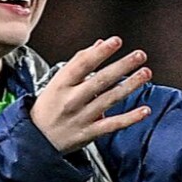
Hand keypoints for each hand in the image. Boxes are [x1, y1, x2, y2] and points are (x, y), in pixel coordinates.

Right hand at [30, 36, 152, 152]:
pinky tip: (144, 110)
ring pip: (109, 99)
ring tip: (146, 73)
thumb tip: (100, 44)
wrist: (36, 140)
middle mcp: (71, 100)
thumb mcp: (58, 82)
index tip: (116, 41)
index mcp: (61, 84)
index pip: (82, 64)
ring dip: (130, 85)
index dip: (100, 52)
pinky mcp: (89, 133)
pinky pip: (112, 124)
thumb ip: (79, 63)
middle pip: (100, 80)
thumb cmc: (49, 106)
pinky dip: (130, 118)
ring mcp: (81, 117)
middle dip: (122, 66)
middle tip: (140, 55)